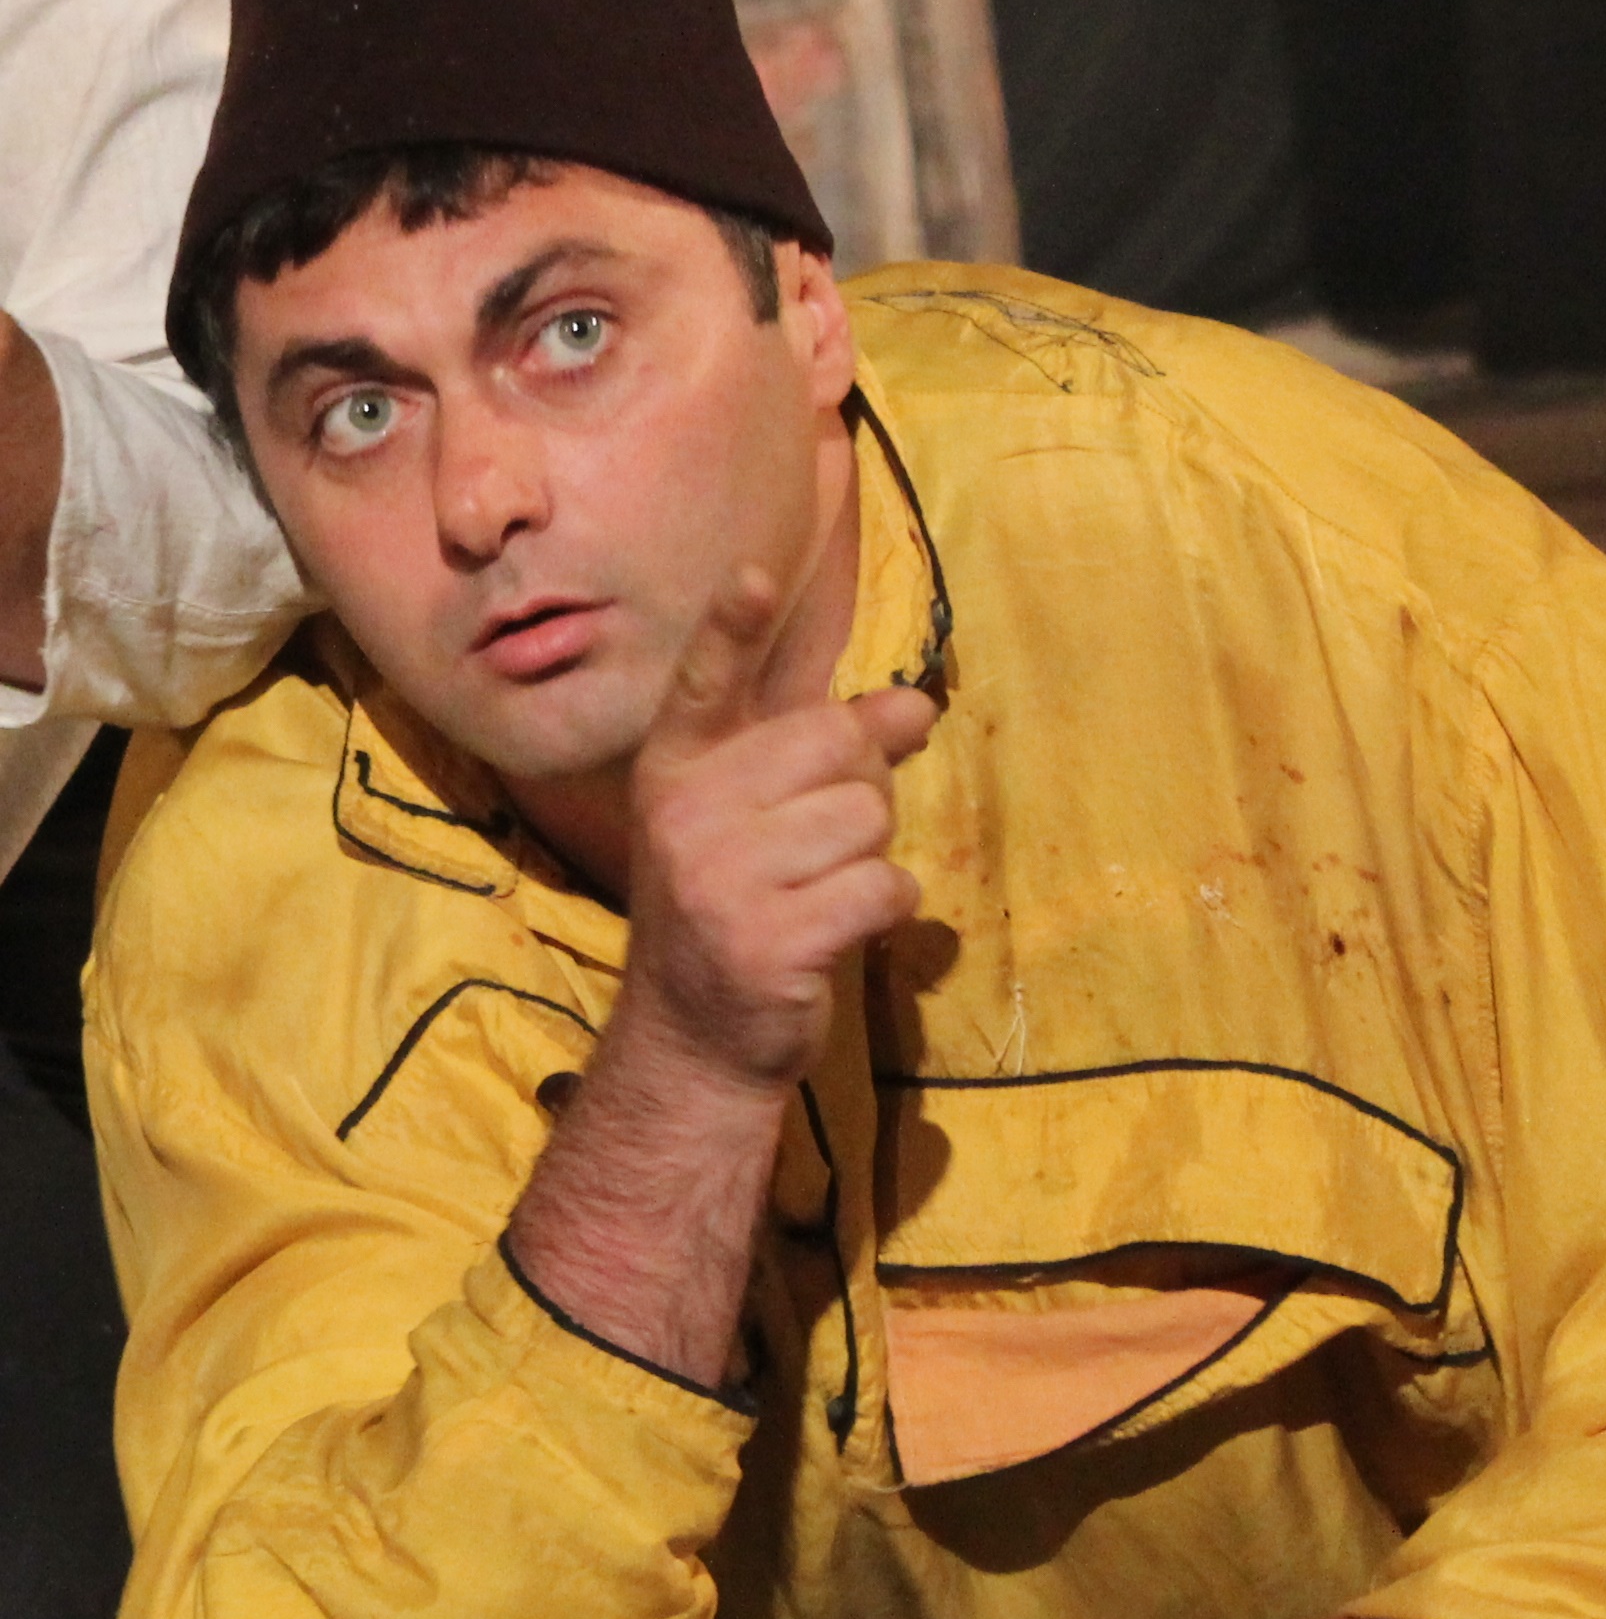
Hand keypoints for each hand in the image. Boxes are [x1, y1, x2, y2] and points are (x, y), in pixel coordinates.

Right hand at [623, 567, 935, 1091]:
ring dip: (871, 858)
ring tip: (822, 893)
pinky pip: (883, 887)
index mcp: (676, 770)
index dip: (732, 628)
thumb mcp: (757, 821)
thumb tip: (917, 704)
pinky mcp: (769, 941)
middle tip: (822, 846)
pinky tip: (843, 930)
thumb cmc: (739, 909)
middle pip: (837, 745)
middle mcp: (686, 814)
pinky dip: (886, 908)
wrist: (694, 1040)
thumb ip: (828, 755)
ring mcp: (721, 880)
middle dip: (861, 790)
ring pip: (868, 818)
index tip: (755, 578)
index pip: (706, 682)